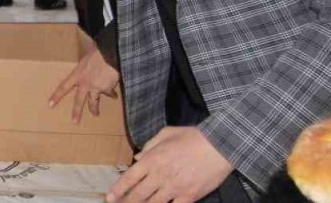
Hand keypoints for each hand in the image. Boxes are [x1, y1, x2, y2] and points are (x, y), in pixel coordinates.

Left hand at [48, 41, 119, 122]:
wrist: (111, 55)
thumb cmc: (98, 51)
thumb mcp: (87, 54)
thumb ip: (86, 61)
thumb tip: (87, 55)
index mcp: (77, 74)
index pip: (63, 87)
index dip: (56, 96)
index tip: (50, 104)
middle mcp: (85, 83)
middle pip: (79, 101)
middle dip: (77, 112)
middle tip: (74, 121)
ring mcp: (96, 87)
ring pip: (94, 102)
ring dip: (95, 109)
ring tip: (95, 114)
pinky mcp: (107, 89)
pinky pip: (109, 94)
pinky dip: (112, 95)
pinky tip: (115, 96)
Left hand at [108, 126, 233, 202]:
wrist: (220, 145)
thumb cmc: (193, 136)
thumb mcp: (166, 133)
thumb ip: (149, 145)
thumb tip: (137, 157)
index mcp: (152, 159)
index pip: (129, 178)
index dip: (118, 189)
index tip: (110, 197)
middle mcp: (160, 175)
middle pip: (138, 195)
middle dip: (127, 202)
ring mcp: (175, 187)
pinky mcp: (189, 196)